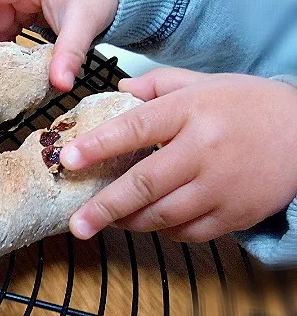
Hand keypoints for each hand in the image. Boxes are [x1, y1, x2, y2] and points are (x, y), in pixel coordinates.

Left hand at [61, 68, 296, 241]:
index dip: (98, 146)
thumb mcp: (203, 83)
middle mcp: (205, 150)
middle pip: (144, 184)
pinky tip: (150, 223)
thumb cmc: (246, 105)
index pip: (135, 129)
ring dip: (129, 222)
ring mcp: (222, 186)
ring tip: (108, 221)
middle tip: (77, 224)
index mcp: (192, 111)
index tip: (68, 160)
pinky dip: (164, 231)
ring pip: (163, 215)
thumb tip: (118, 90)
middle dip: (105, 207)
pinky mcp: (236, 214)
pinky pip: (188, 232)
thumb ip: (157, 85)